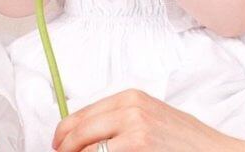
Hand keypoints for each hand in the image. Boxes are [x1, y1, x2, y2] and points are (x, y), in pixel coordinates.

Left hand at [52, 89, 244, 151]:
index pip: (79, 115)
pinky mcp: (136, 148)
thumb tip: (85, 135)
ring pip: (84, 151)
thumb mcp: (152, 118)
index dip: (62, 135)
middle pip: (76, 132)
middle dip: (64, 150)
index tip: (58, 146)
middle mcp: (129, 110)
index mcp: (130, 98)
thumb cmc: (186, 143)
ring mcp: (133, 131)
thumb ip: (120, 121)